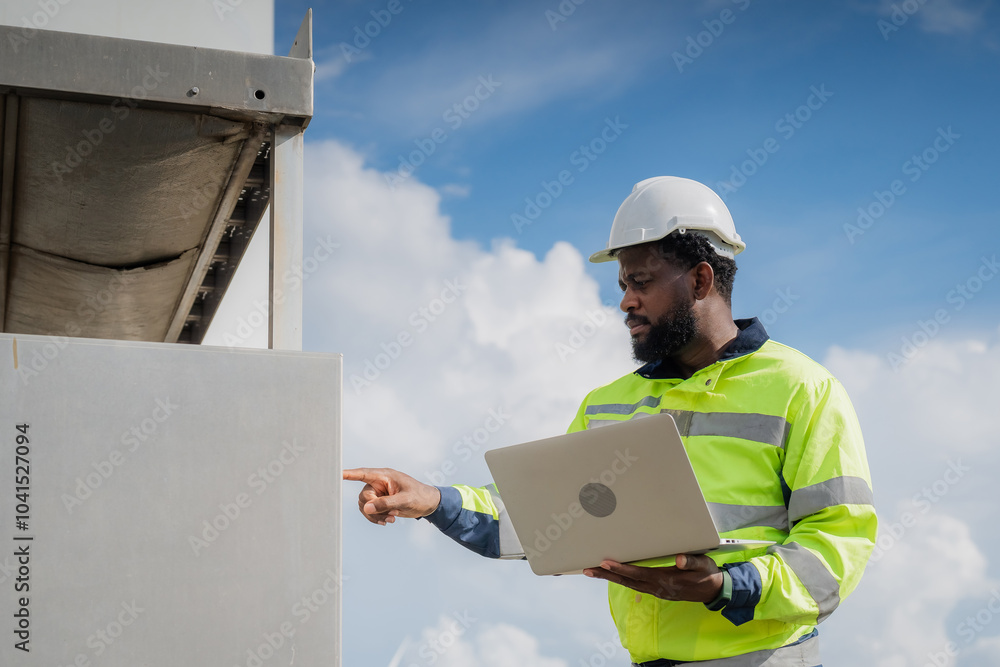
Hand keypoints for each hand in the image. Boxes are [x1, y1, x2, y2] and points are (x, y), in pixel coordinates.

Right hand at [342, 467, 441, 525]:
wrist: (428, 503)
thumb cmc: (419, 497)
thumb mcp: (404, 500)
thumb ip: (385, 503)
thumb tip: (367, 508)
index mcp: (385, 476)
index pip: (363, 473)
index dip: (349, 474)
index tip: (336, 473)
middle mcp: (379, 483)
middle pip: (364, 496)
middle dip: (373, 509)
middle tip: (389, 516)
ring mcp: (379, 493)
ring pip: (365, 506)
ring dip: (375, 515)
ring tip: (391, 519)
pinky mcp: (380, 502)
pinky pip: (370, 511)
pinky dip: (376, 518)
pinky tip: (388, 521)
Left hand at [582, 554, 721, 602]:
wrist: (713, 590)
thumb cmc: (706, 574)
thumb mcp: (703, 565)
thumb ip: (690, 561)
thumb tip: (678, 559)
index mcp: (666, 580)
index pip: (639, 574)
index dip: (622, 568)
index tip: (606, 562)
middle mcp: (657, 587)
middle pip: (627, 581)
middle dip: (607, 575)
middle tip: (588, 569)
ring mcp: (656, 590)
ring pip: (628, 584)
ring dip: (610, 578)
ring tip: (593, 571)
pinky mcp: (656, 589)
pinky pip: (634, 584)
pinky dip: (621, 579)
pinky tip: (612, 574)